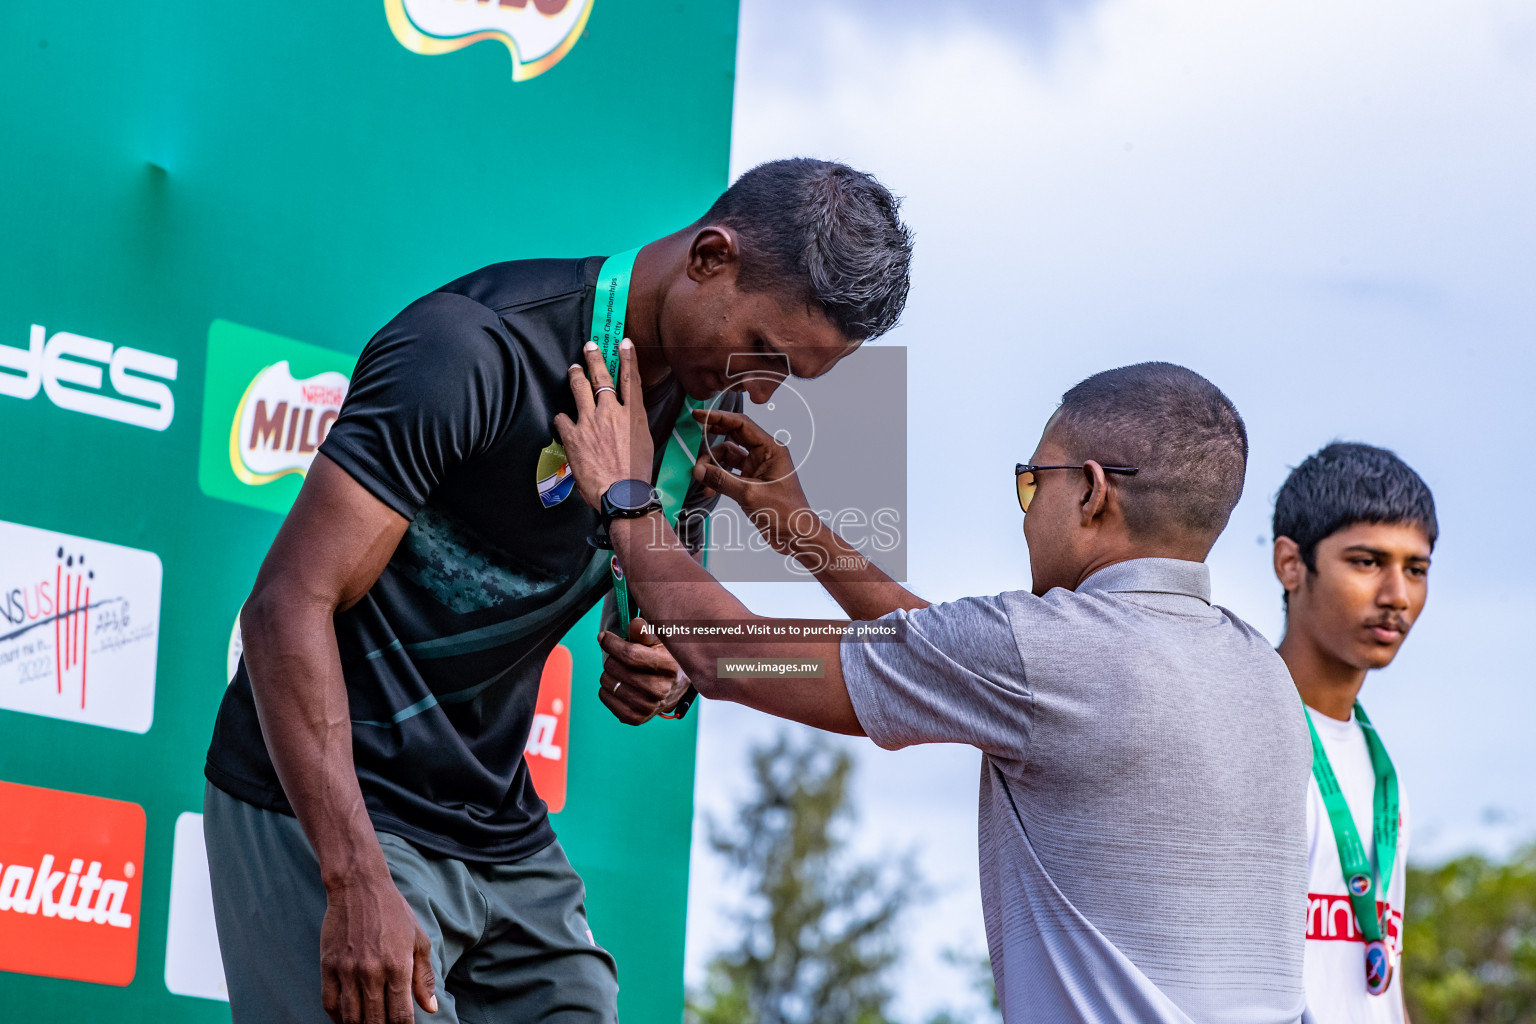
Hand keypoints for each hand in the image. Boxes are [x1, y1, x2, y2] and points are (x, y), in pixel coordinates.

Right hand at [320, 866, 436, 1023]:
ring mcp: (347, 971)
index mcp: (398, 966)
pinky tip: (347, 1018)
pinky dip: (337, 1017)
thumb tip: (430, 1009)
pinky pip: (329, 1004)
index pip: (400, 1016)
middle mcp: (372, 972)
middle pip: (374, 1022)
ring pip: (351, 1017)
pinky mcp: (328, 966)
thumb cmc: (394, 912)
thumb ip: (424, 977)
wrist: (359, 887)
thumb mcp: (419, 940)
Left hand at [553, 340, 653, 508]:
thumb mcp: (644, 443)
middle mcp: (611, 412)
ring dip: (575, 376)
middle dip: (594, 358)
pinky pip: (561, 418)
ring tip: (573, 369)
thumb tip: (626, 417)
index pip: (631, 379)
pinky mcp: (573, 436)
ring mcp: (590, 422)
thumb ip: (633, 424)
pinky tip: (560, 419)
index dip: (627, 358)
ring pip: (579, 388)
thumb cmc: (636, 474)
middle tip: (589, 346)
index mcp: (633, 415)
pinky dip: (561, 418)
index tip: (624, 343)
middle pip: (601, 377)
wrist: (622, 494)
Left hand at [597, 616, 690, 724]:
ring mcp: (648, 706)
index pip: (629, 655)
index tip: (604, 637)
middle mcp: (660, 690)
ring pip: (607, 682)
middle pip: (614, 668)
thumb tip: (635, 624)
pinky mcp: (636, 718)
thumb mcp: (661, 639)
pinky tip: (620, 683)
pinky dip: (607, 688)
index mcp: (668, 667)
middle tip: (621, 656)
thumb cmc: (666, 657)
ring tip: (623, 670)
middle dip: (612, 657)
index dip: (611, 643)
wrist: (677, 686)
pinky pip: (605, 697)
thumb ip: (646, 631)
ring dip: (610, 673)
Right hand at [690, 408, 825, 564]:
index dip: (718, 418)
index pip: (741, 424)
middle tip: (693, 440)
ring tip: (701, 477)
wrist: (796, 536)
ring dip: (712, 465)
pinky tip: (709, 489)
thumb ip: (722, 480)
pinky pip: (728, 473)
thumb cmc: (785, 513)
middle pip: (732, 437)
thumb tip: (698, 470)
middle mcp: (764, 455)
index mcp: (771, 449)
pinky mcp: (751, 482)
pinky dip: (717, 479)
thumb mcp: (750, 494)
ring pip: (727, 457)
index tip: (698, 415)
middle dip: (711, 441)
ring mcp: (757, 468)